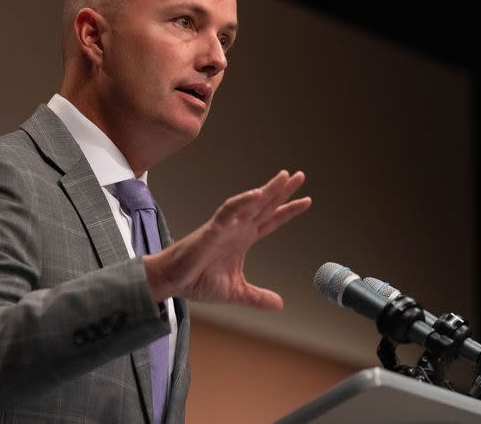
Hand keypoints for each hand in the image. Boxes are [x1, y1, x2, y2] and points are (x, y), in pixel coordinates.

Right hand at [144, 170, 310, 308]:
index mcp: (243, 239)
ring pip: (249, 203)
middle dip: (282, 191)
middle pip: (264, 205)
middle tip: (300, 175)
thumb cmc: (197, 280)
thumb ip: (258, 297)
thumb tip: (280, 304)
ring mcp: (225, 227)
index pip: (270, 221)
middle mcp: (237, 229)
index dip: (288, 211)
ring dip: (266, 190)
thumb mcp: (236, 292)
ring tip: (283, 178)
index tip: (306, 201)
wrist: (173, 282)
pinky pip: (228, 212)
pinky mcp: (211, 229)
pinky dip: (242, 202)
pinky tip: (256, 195)